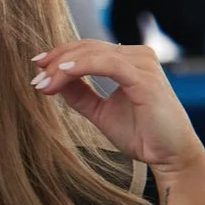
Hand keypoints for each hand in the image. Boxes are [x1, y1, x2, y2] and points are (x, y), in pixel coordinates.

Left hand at [30, 40, 204, 176]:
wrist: (170, 157)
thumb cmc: (142, 135)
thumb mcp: (100, 112)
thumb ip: (79, 94)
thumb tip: (52, 79)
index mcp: (129, 60)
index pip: (87, 48)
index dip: (60, 55)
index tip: (36, 68)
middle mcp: (138, 56)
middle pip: (86, 47)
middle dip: (56, 61)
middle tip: (35, 77)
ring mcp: (143, 64)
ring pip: (92, 53)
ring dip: (62, 66)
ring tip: (43, 82)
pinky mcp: (145, 78)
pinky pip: (107, 64)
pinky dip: (81, 66)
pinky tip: (63, 73)